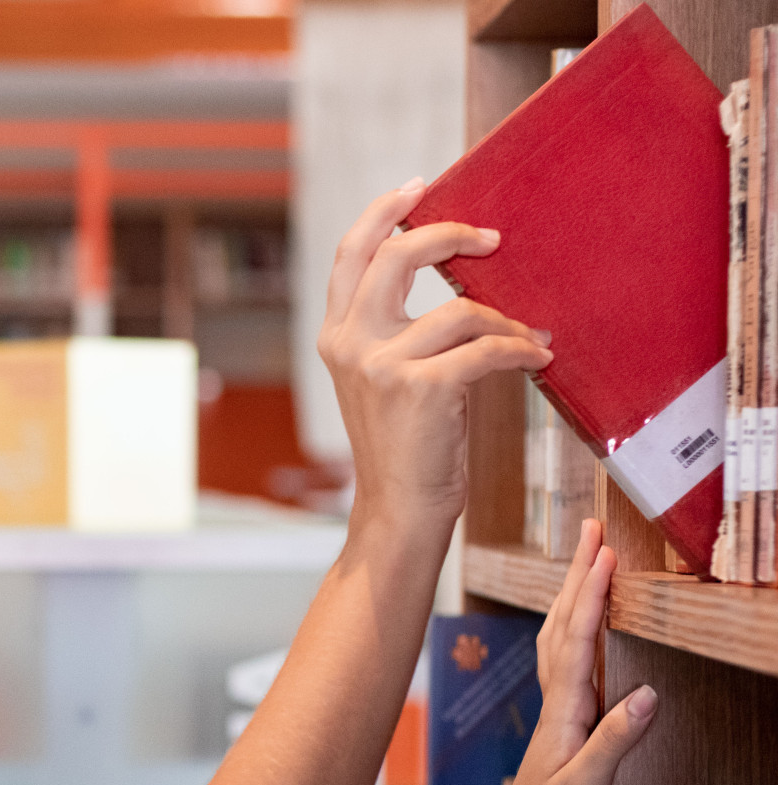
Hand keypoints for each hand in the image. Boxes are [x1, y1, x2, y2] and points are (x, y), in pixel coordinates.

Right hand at [317, 180, 554, 529]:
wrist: (399, 508)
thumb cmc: (404, 445)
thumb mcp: (383, 379)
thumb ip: (395, 330)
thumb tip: (457, 276)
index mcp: (336, 337)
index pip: (351, 255)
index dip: (383, 212)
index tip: (419, 187)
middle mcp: (350, 344)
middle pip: (395, 256)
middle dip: (449, 235)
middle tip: (491, 239)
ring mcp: (382, 366)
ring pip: (461, 311)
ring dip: (508, 322)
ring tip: (531, 339)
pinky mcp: (423, 388)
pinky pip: (488, 348)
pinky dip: (522, 350)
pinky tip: (538, 359)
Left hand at [493, 520, 655, 784]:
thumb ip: (616, 740)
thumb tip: (648, 693)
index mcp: (564, 712)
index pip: (578, 641)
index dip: (592, 596)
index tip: (604, 554)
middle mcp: (556, 703)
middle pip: (565, 625)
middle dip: (579, 574)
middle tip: (591, 528)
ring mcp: (556, 710)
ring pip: (562, 638)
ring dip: (575, 594)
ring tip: (588, 558)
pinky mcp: (560, 723)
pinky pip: (567, 661)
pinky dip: (576, 630)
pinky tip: (581, 625)